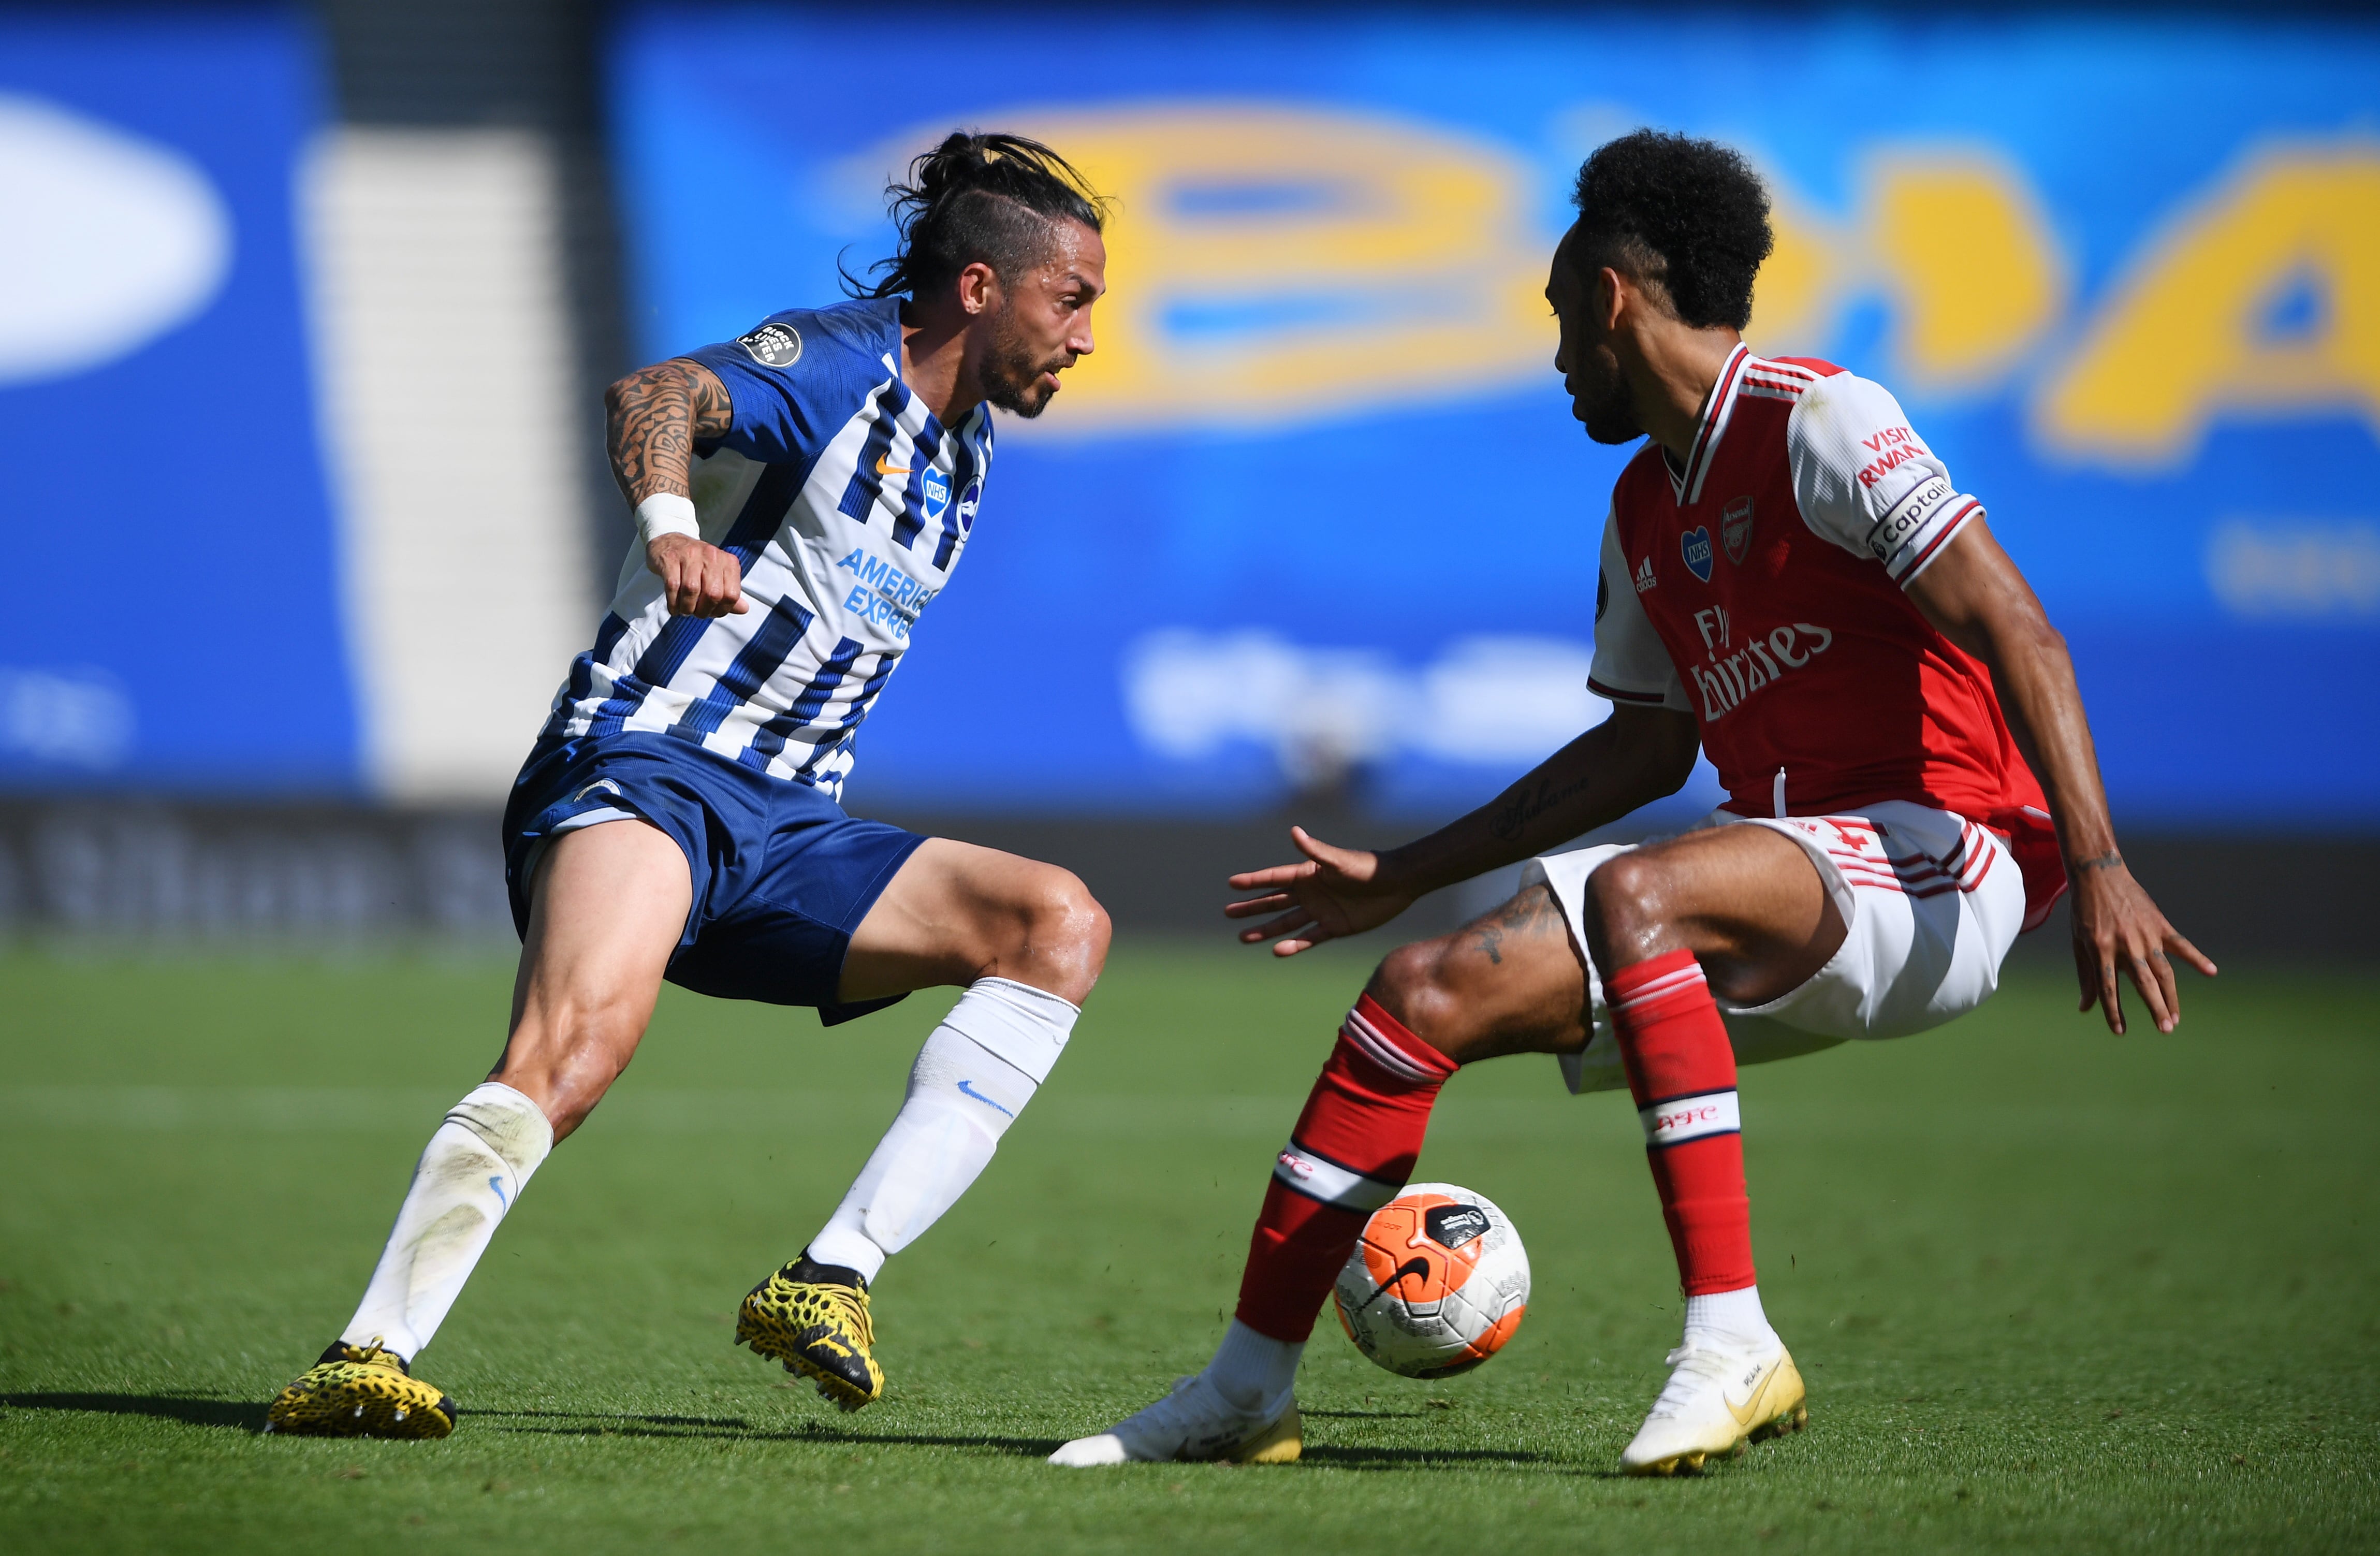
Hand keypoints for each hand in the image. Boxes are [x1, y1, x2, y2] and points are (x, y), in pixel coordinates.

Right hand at [645, 533, 746, 617]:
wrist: (671, 543)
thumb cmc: (697, 563)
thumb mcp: (717, 575)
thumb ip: (729, 593)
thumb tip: (744, 609)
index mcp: (728, 561)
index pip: (732, 594)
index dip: (722, 610)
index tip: (712, 612)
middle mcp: (712, 555)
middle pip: (713, 594)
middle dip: (704, 610)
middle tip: (696, 613)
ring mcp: (690, 555)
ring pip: (692, 590)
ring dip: (687, 607)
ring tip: (685, 611)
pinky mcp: (671, 558)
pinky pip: (673, 586)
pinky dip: (673, 602)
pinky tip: (674, 608)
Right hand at [1224, 826, 1418, 956]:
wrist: (1397, 884)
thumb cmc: (1367, 867)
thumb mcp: (1339, 860)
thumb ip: (1315, 851)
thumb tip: (1294, 831)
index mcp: (1308, 874)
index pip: (1274, 878)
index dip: (1253, 881)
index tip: (1232, 883)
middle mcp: (1310, 893)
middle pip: (1274, 902)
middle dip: (1252, 907)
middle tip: (1228, 912)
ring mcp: (1320, 911)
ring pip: (1286, 923)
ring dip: (1266, 930)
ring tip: (1243, 937)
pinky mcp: (1334, 927)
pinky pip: (1309, 938)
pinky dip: (1293, 945)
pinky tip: (1277, 951)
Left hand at [2068, 857, 2215, 1033]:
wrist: (2098, 875)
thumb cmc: (2085, 913)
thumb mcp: (2079, 943)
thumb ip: (2086, 976)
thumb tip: (2085, 1009)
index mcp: (2100, 949)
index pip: (2108, 988)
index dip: (2113, 1011)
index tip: (2120, 1031)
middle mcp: (2124, 944)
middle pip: (2143, 983)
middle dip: (2155, 1007)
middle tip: (2166, 1029)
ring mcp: (2144, 935)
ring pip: (2163, 971)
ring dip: (2171, 995)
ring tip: (2175, 1017)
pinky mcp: (2159, 924)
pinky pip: (2181, 944)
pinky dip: (2196, 957)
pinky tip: (2211, 972)